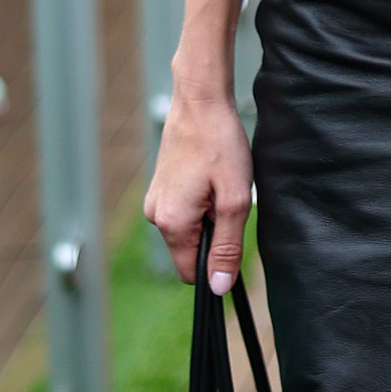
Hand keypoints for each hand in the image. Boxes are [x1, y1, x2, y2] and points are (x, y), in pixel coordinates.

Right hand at [145, 76, 253, 289]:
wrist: (199, 104)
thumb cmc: (220, 146)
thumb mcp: (235, 200)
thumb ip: (227, 246)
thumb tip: (219, 287)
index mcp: (171, 224)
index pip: (191, 273)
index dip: (216, 266)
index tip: (233, 238)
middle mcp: (155, 216)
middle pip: (191, 250)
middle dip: (214, 234)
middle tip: (227, 200)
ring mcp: (155, 201)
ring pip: (189, 229)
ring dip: (209, 216)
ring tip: (219, 184)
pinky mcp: (161, 189)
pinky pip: (185, 211)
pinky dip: (202, 202)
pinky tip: (210, 177)